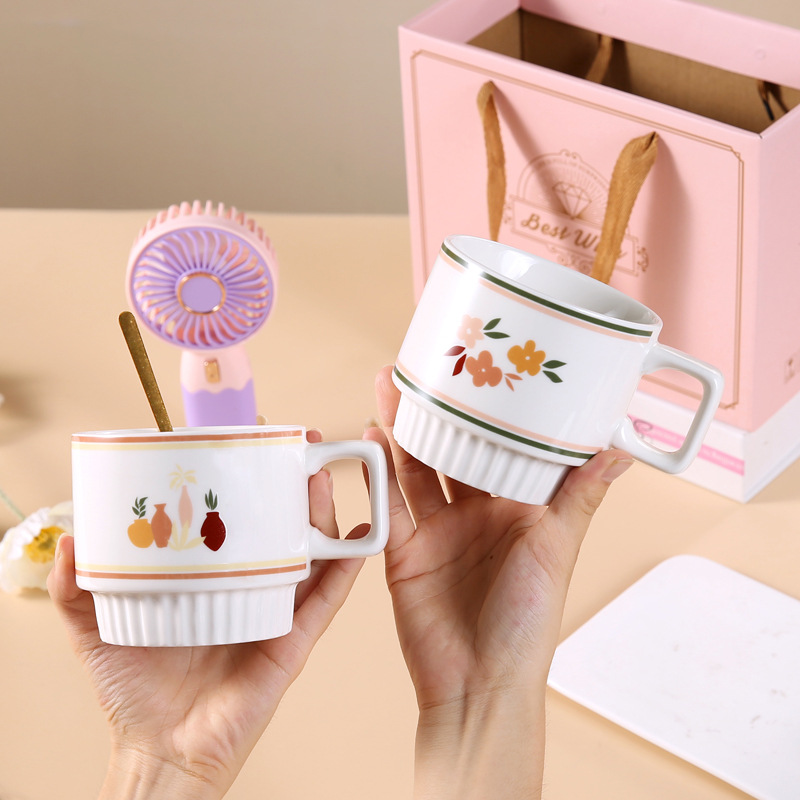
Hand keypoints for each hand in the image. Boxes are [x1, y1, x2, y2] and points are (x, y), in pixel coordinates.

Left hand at [48, 430, 366, 799]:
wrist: (160, 749)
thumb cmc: (133, 689)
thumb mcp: (94, 626)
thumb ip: (76, 584)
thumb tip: (68, 538)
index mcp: (213, 575)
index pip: (236, 515)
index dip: (249, 476)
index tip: (254, 435)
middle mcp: (250, 584)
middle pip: (283, 523)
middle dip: (295, 482)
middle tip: (299, 446)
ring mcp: (276, 610)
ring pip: (312, 551)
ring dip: (322, 512)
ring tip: (317, 478)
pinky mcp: (294, 641)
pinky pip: (328, 600)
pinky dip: (349, 567)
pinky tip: (361, 537)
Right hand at [365, 366, 632, 798]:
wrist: (480, 682)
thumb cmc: (528, 621)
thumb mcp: (557, 547)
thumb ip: (579, 495)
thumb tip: (618, 449)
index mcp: (516, 507)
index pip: (503, 445)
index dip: (492, 410)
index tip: (485, 368)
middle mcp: (476, 512)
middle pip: (453, 448)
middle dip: (440, 410)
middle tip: (428, 366)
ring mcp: (439, 529)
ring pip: (416, 466)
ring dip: (404, 428)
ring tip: (393, 385)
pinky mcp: (405, 549)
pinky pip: (389, 502)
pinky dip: (379, 470)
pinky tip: (372, 436)